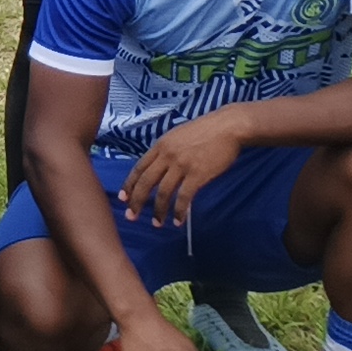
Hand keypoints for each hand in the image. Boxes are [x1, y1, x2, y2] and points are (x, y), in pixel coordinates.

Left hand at [120, 112, 250, 228]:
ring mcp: (181, 165)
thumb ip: (167, 150)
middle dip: (136, 202)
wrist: (229, 126)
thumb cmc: (206, 130)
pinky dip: (180, 211)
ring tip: (157, 224)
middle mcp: (167, 155)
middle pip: (145, 182)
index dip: (129, 185)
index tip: (123, 198)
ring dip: (158, 211)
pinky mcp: (197, 174)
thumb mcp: (178, 135)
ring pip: (163, 193)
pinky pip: (184, 197)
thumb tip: (159, 167)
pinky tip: (178, 221)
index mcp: (160, 145)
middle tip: (131, 216)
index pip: (139, 168)